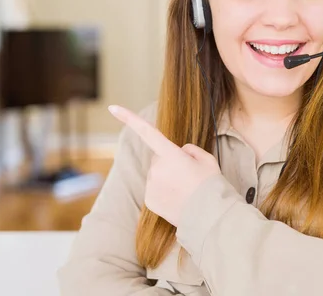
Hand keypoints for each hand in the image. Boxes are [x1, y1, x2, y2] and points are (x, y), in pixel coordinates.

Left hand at [108, 105, 220, 226]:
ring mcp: (151, 184)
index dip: (129, 118)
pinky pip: (154, 188)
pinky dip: (163, 191)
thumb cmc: (210, 185)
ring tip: (185, 189)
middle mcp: (156, 168)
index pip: (148, 132)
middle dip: (169, 161)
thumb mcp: (207, 159)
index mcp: (171, 154)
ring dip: (167, 177)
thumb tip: (180, 151)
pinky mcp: (149, 199)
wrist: (208, 215)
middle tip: (188, 175)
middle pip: (158, 157)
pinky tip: (178, 198)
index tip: (112, 107)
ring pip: (156, 174)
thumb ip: (191, 150)